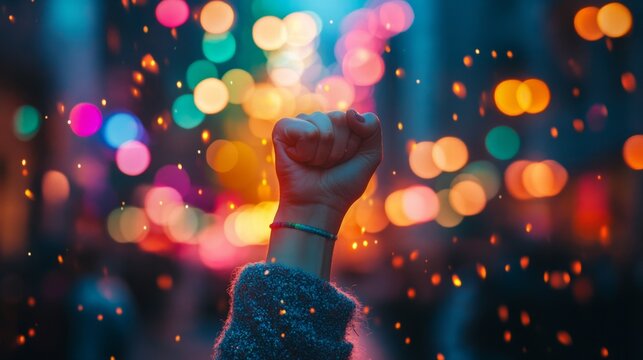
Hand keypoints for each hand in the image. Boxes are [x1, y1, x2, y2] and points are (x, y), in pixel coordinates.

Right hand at [268, 110, 381, 278]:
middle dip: (338, 148)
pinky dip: (306, 149)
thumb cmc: (342, 183)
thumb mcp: (370, 156)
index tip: (345, 160)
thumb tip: (349, 112)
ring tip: (314, 163)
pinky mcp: (282, 129)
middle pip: (340, 118)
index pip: (355, 117)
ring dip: (322, 152)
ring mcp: (301, 123)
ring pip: (322, 124)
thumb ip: (372, 127)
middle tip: (328, 164)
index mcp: (340, 124)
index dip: (354, 143)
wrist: (318, 204)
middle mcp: (320, 120)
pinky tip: (299, 158)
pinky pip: (304, 129)